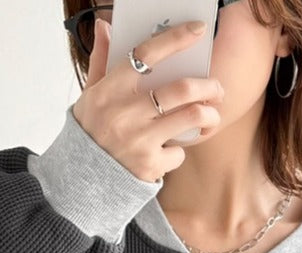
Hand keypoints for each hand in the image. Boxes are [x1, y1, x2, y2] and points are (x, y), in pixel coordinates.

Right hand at [72, 19, 224, 182]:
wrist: (83, 178)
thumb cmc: (92, 130)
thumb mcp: (90, 95)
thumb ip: (101, 61)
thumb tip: (105, 26)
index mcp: (110, 90)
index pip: (146, 55)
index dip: (175, 38)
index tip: (198, 29)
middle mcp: (125, 113)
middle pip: (181, 89)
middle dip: (209, 86)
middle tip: (217, 89)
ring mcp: (138, 140)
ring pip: (191, 118)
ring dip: (209, 115)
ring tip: (210, 116)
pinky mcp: (150, 164)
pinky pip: (179, 152)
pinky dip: (179, 152)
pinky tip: (169, 152)